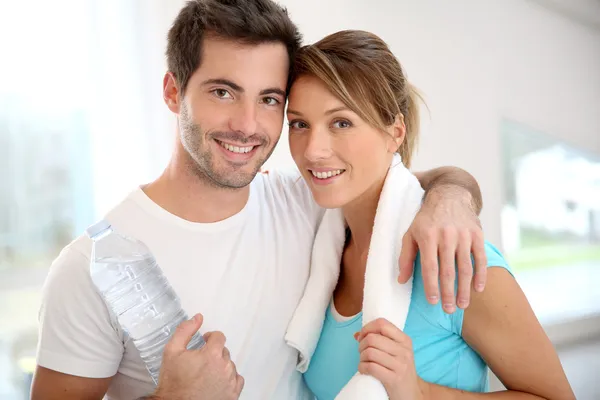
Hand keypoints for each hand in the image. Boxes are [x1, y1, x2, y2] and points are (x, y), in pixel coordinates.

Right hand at [153, 314, 243, 399]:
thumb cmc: (173, 383)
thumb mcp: (172, 352)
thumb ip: (185, 331)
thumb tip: (198, 318)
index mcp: (212, 354)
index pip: (219, 337)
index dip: (211, 338)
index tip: (205, 342)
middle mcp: (225, 367)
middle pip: (224, 351)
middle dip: (213, 353)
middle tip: (201, 362)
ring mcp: (230, 382)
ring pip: (229, 365)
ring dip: (220, 366)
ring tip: (206, 374)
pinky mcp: (233, 395)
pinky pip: (237, 380)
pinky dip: (230, 379)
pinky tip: (218, 382)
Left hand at [355, 318, 428, 399]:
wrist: (411, 393)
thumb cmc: (399, 370)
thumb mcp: (396, 352)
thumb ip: (379, 341)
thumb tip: (357, 334)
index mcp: (405, 340)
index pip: (382, 324)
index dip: (367, 328)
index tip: (362, 336)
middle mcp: (404, 351)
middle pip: (372, 338)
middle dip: (361, 344)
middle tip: (362, 352)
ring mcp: (400, 365)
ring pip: (369, 352)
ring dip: (361, 357)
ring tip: (363, 361)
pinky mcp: (394, 379)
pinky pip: (370, 367)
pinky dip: (362, 367)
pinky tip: (364, 370)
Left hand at [398, 185, 486, 312]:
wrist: (449, 196)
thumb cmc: (426, 219)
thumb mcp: (410, 233)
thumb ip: (405, 257)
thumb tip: (401, 281)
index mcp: (427, 236)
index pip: (429, 266)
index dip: (431, 286)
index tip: (432, 302)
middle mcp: (446, 235)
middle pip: (448, 270)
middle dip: (448, 293)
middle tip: (448, 309)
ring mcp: (464, 235)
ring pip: (465, 267)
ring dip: (464, 288)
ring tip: (462, 304)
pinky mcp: (477, 234)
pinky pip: (480, 258)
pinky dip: (480, 275)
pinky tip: (478, 289)